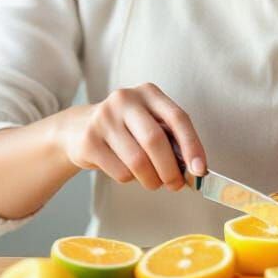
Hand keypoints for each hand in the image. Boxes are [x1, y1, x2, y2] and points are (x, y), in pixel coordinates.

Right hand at [61, 83, 206, 191]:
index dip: (192, 146)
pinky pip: (120, 171)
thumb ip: (171, 140)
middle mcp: (126, 99)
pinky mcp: (89, 140)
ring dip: (151, 180)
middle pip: (155, 140)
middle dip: (170, 170)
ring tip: (153, 182)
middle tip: (176, 185)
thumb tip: (194, 170)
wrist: (77, 129)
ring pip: (137, 161)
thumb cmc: (126, 130)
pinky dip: (130, 179)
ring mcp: (104, 118)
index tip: (200, 171)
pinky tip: (127, 171)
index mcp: (148, 92)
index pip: (177, 118)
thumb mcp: (149, 123)